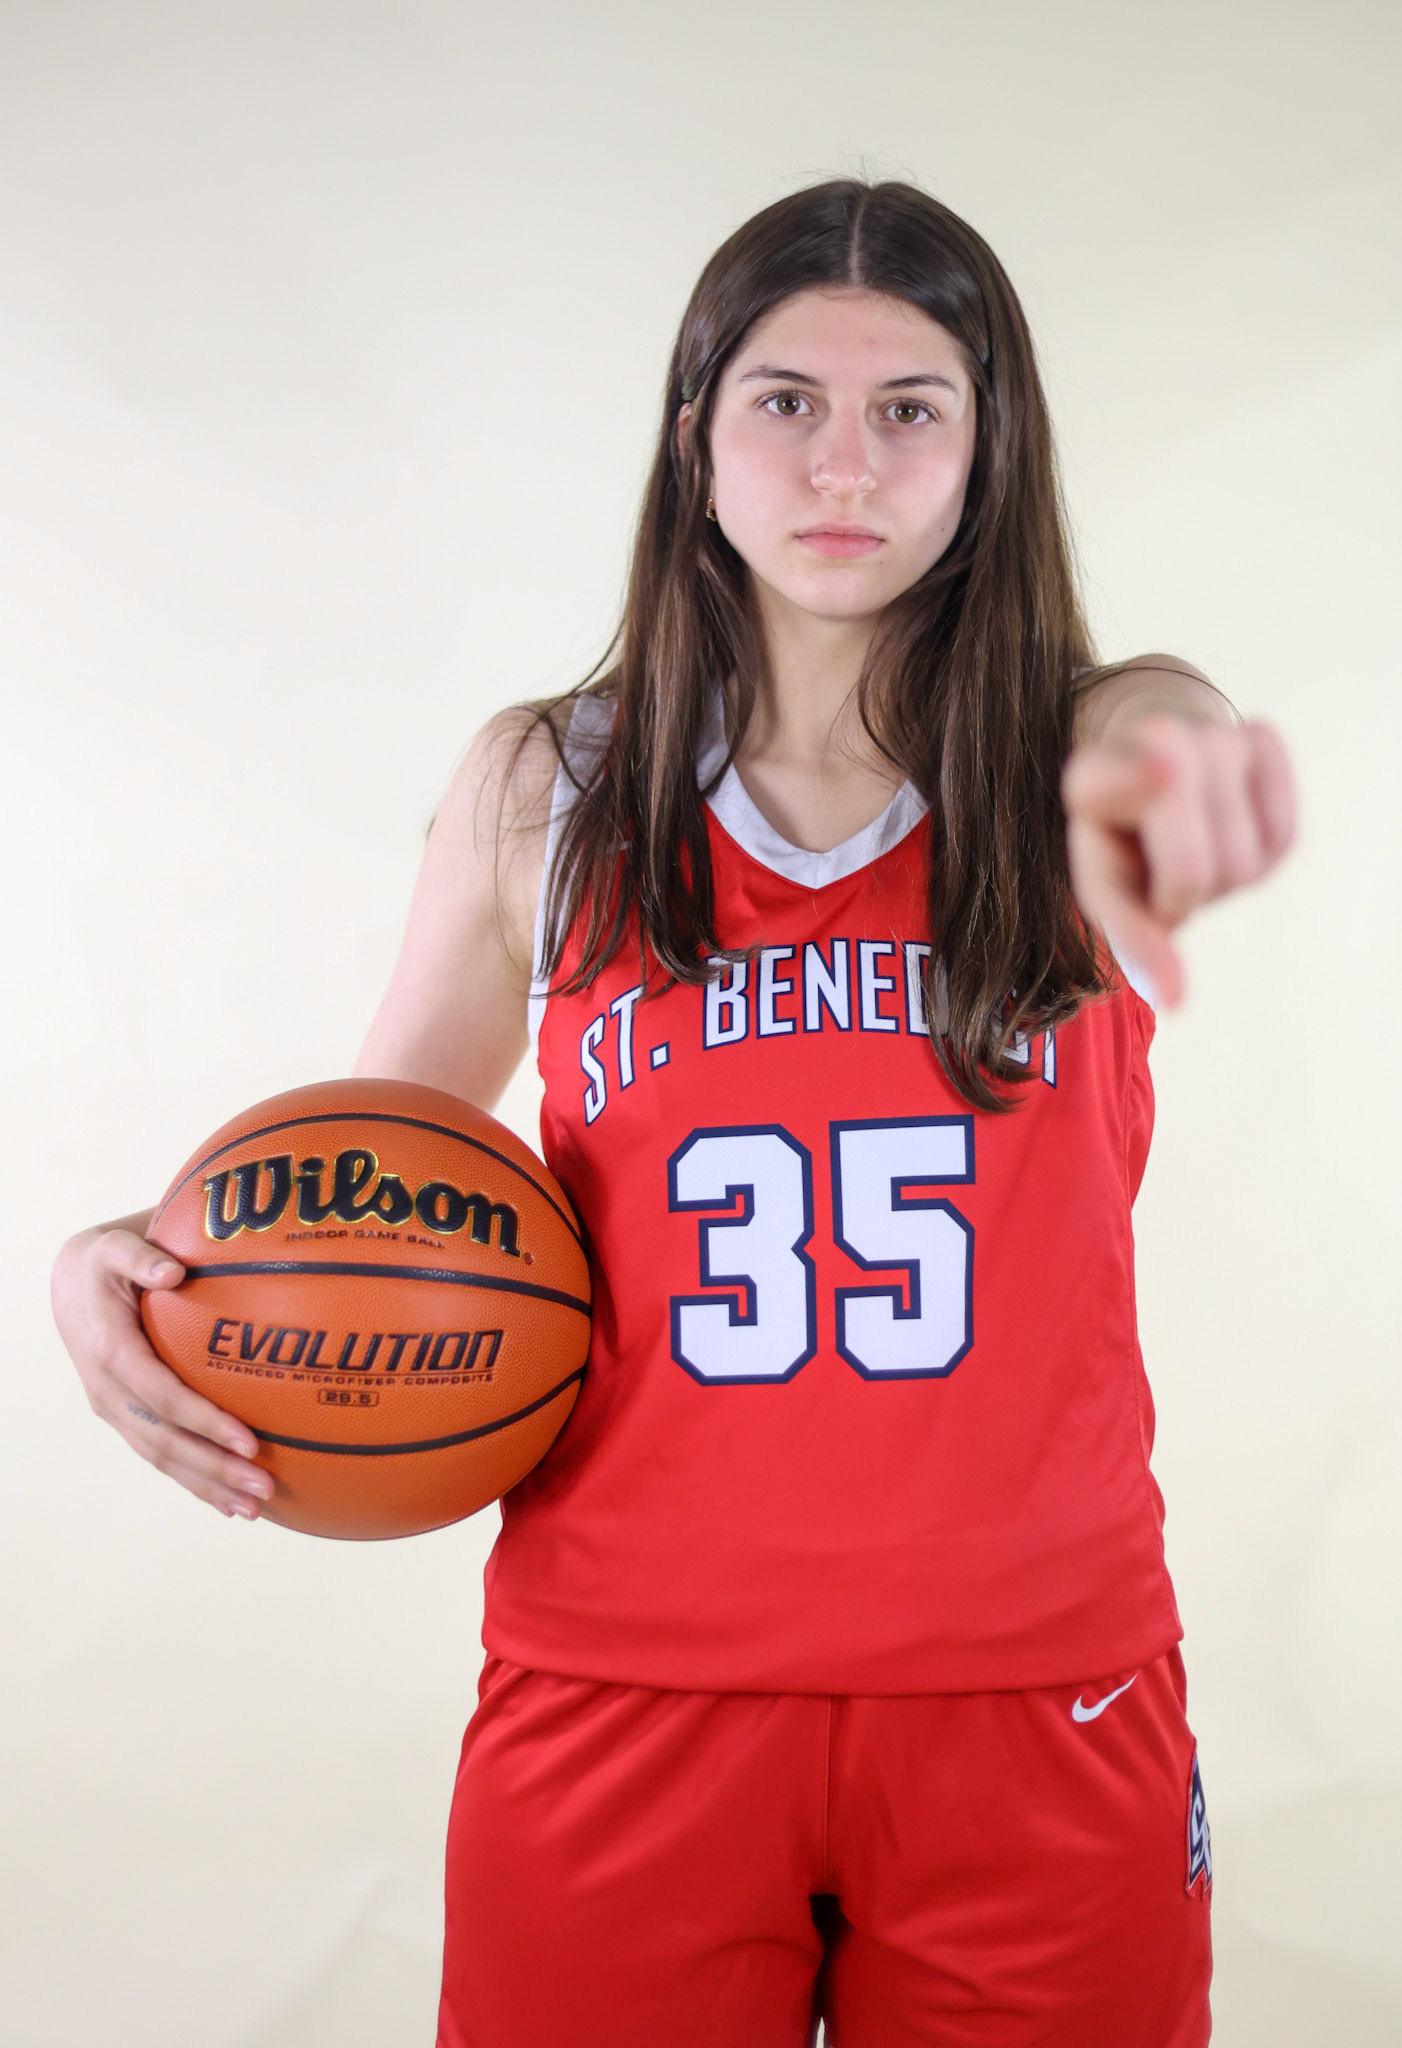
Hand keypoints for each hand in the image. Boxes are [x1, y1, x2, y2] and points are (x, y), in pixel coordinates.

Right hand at [51, 1219, 273, 1518]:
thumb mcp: (116, 1246)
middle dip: (215, 1468)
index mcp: (110, 1351)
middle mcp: (108, 1390)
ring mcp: (115, 1410)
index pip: (162, 1396)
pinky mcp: (125, 1418)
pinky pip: (159, 1455)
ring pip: (162, 1457)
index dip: (204, 1422)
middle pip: (165, 1441)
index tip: (249, 1440)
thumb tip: (173, 1269)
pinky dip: (194, 1481)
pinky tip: (230, 1502)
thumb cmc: (106, 1261)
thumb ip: (141, 1256)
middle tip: (264, 1487)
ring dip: (207, 1486)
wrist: (70, 1285)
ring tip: (253, 1508)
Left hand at [1061, 714, 1296, 1006]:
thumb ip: (1134, 942)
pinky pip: (1285, 835)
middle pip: (1200, 871)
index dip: (1147, 784)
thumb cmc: (1123, 842)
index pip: (1132, 794)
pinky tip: (1228, 825)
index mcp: (1092, 778)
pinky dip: (1263, 850)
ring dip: (1224, 880)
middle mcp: (1154, 739)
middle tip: (1162, 879)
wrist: (1151, 767)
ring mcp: (1214, 733)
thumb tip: (1175, 999)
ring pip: (1247, 864)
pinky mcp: (1264, 740)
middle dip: (1184, 898)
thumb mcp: (1110, 891)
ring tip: (1192, 849)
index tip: (1166, 770)